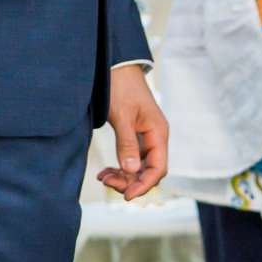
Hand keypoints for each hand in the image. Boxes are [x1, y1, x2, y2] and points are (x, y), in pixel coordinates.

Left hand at [98, 66, 168, 200]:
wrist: (115, 66)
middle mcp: (155, 137)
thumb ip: (126, 143)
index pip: (158, 168)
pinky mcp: (134, 135)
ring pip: (138, 167)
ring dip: (123, 176)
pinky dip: (119, 167)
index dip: (144, 184)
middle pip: (149, 170)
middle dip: (130, 181)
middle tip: (107, 182)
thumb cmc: (121, 86)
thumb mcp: (122, 115)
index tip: (127, 196)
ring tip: (103, 177)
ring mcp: (145, 137)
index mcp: (158, 132)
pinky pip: (130, 158)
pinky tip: (105, 171)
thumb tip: (130, 170)